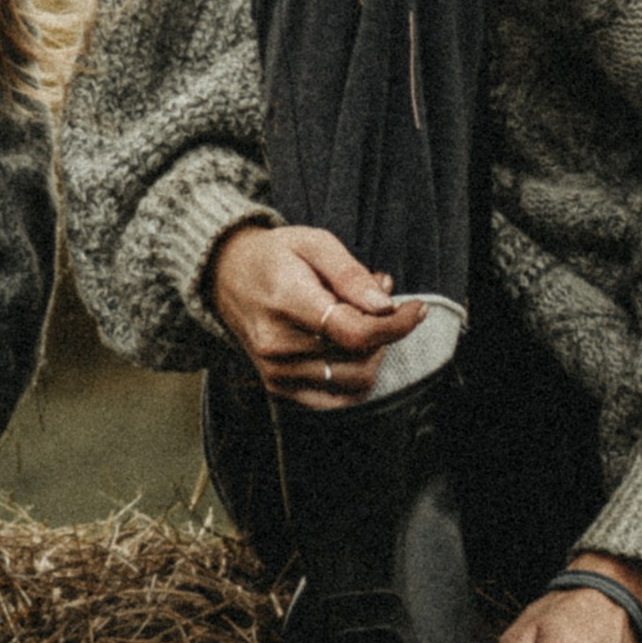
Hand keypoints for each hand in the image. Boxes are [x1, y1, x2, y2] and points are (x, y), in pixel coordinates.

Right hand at [207, 222, 421, 408]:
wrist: (224, 276)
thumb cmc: (274, 256)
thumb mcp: (313, 243)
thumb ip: (350, 274)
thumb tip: (385, 307)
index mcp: (286, 302)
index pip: (355, 332)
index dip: (396, 325)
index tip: (417, 308)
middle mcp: (277, 345)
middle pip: (360, 357)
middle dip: (385, 329)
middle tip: (378, 296)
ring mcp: (275, 372)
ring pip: (356, 380)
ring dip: (373, 352)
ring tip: (362, 317)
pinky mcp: (278, 388)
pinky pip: (337, 400)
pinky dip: (356, 378)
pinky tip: (352, 348)